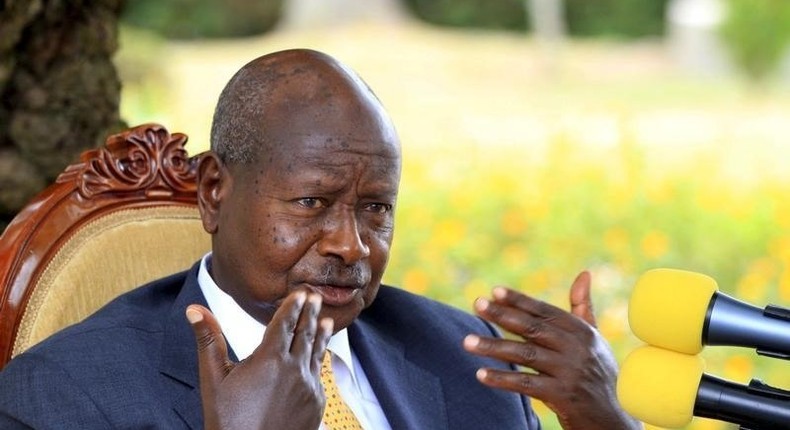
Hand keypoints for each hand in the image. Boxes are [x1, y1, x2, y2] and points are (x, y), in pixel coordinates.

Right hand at [186, 291, 332, 429]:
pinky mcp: (317, 404)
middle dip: (309, 313)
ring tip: (326, 320)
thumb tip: (195, 310)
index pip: (285, 323)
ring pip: (317, 353)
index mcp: (270, 359)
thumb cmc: (229, 422)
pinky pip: (320, 376)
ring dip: (321, 334)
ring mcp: (309, 387)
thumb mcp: (214, 380)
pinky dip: (321, 361)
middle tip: (315, 296)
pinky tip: (321, 356)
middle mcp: (294, 369)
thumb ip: (209, 341)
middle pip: (305, 333)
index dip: (293, 306)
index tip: (300, 293)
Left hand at [463, 271, 640, 429]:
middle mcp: (576, 348)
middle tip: (476, 304)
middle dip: (502, 315)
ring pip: (525, 355)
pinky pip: (527, 385)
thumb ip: (583, 307)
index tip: (495, 291)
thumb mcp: (594, 339)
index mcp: (581, 331)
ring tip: (466, 342)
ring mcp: (569, 372)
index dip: (519, 300)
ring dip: (494, 347)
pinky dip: (503, 379)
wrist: (613, 419)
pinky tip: (481, 374)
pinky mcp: (562, 396)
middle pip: (533, 328)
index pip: (544, 311)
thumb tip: (584, 273)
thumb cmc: (599, 372)